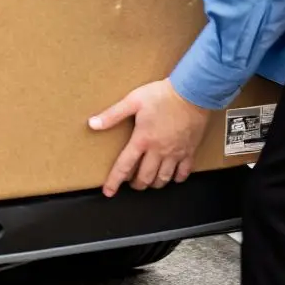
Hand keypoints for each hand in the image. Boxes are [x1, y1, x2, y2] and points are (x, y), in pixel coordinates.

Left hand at [89, 79, 210, 196]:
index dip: (114, 181)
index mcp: (142, 140)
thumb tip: (92, 124)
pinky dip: (177, 178)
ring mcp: (175, 153)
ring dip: (154, 184)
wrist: (192, 92)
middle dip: (136, 184)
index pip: (124, 166)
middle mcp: (158, 151)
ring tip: (150, 182)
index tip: (109, 192)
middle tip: (132, 183)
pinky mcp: (189, 150)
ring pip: (163, 178)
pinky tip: (173, 177)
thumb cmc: (162, 95)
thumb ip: (112, 115)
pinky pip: (184, 172)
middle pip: (145, 177)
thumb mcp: (133, 101)